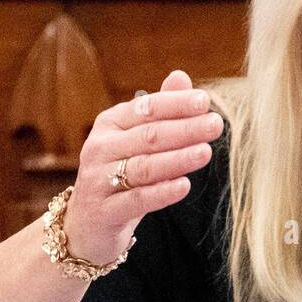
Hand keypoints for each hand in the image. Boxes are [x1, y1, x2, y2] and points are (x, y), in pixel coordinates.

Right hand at [62, 69, 224, 265]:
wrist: (86, 224)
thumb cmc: (119, 173)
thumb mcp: (136, 140)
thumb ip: (158, 111)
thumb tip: (181, 76)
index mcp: (110, 124)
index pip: (146, 108)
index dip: (175, 104)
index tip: (204, 101)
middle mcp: (101, 148)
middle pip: (148, 136)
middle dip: (184, 129)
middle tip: (215, 124)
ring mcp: (99, 180)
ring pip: (143, 167)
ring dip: (177, 159)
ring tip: (206, 152)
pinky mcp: (105, 211)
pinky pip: (137, 200)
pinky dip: (161, 193)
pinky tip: (184, 186)